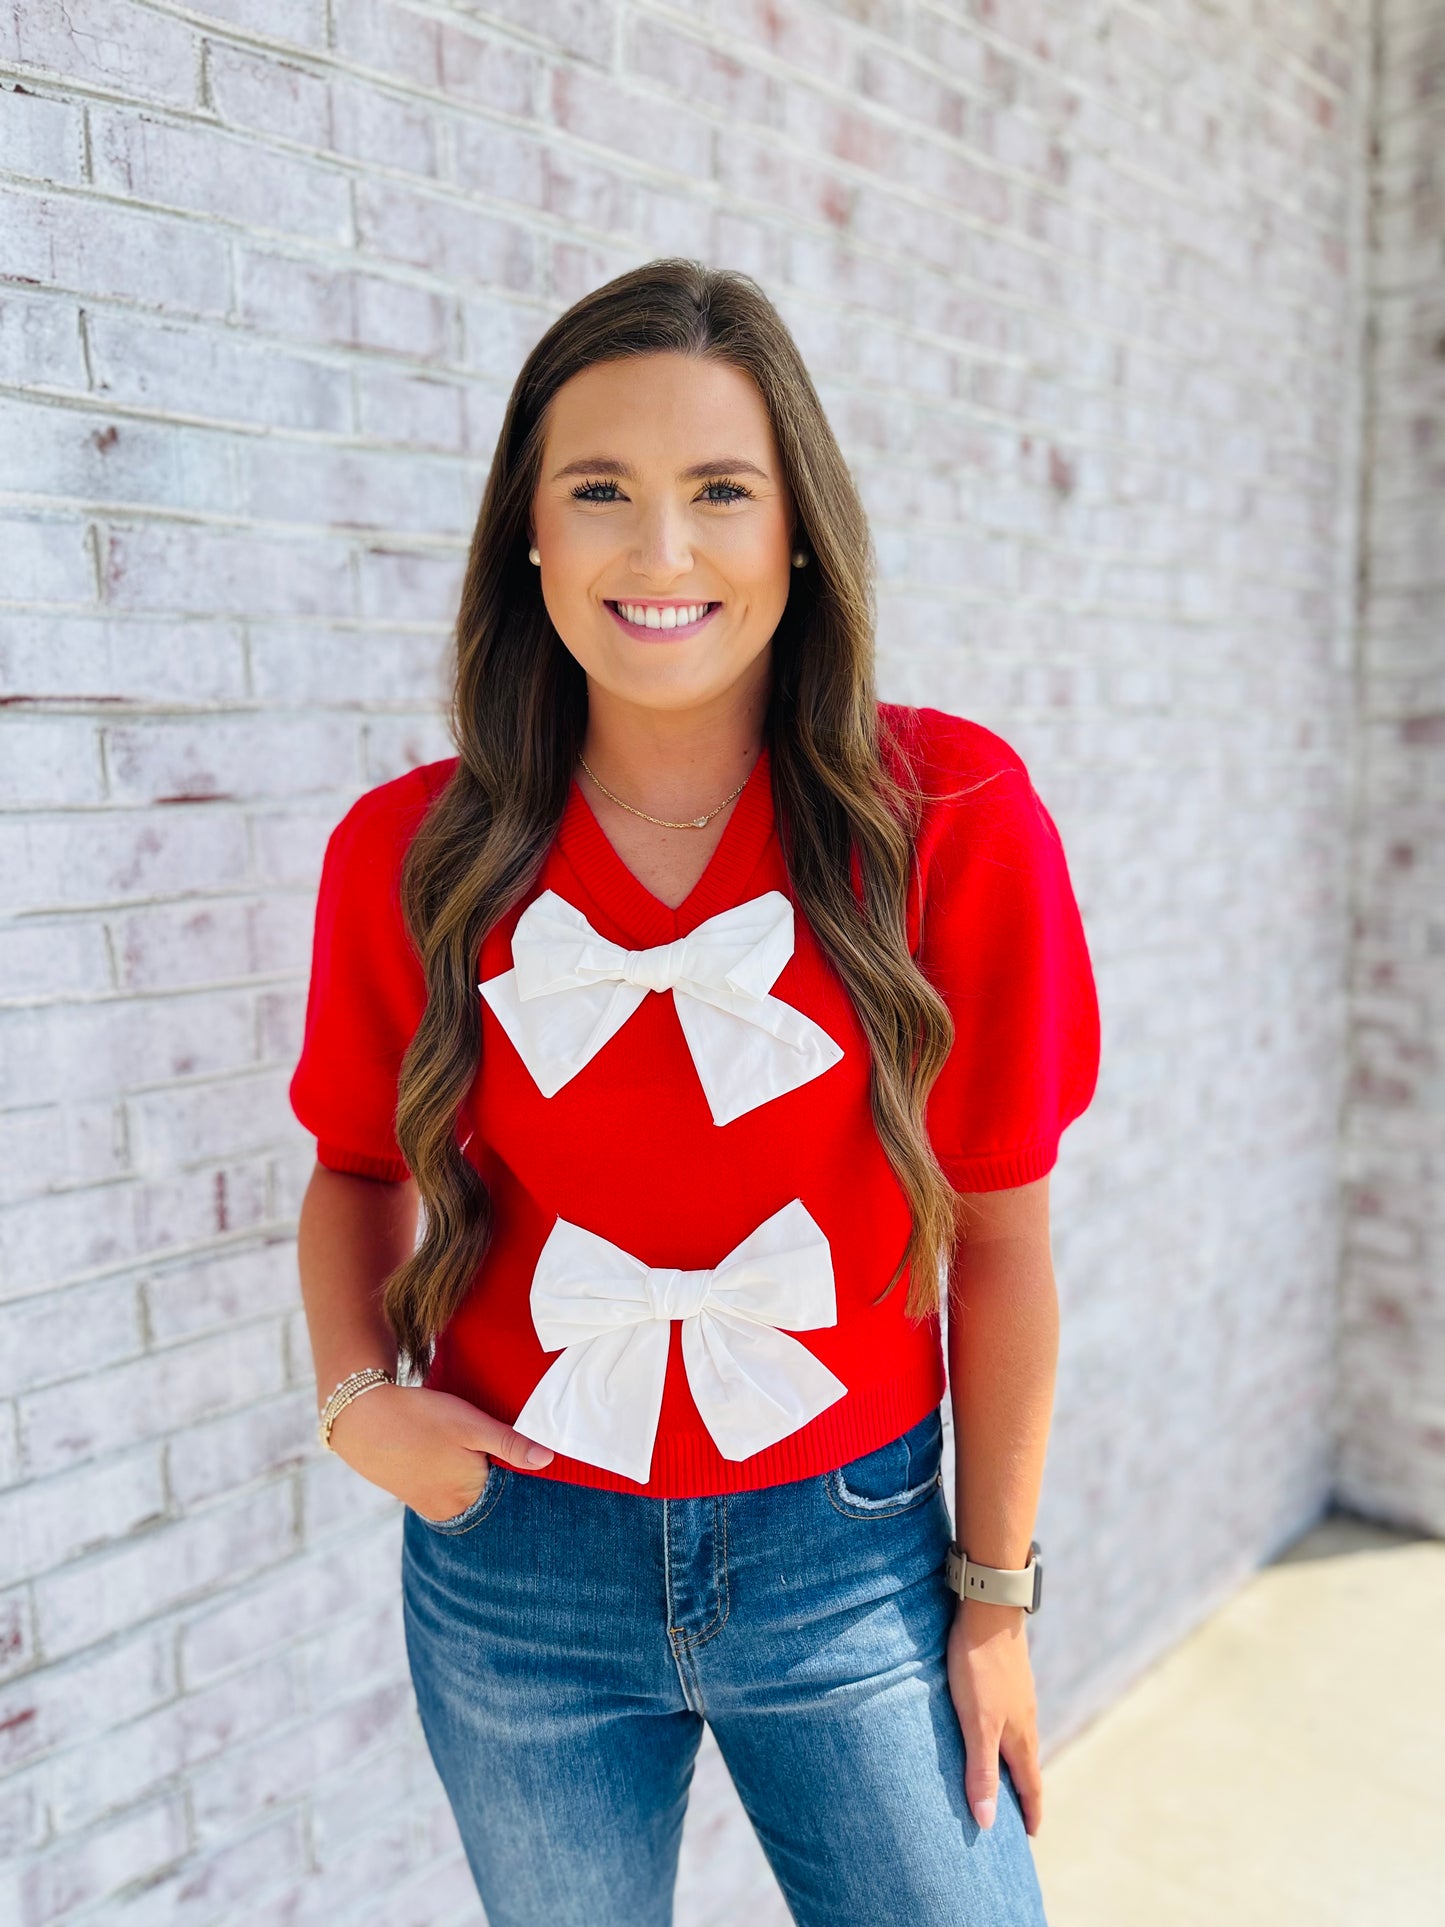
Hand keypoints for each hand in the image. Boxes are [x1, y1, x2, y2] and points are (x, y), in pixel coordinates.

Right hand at [324, 1383, 554, 1521]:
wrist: (362, 1420)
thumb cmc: (421, 1418)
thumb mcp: (472, 1425)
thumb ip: (511, 1445)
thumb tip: (549, 1460)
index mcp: (470, 1496)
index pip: (511, 1492)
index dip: (517, 1470)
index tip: (517, 1450)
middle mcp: (451, 1511)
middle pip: (489, 1494)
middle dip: (496, 1474)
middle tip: (486, 1444)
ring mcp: (431, 1507)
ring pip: (467, 1492)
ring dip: (472, 1473)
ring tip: (463, 1447)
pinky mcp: (415, 1497)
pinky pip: (446, 1491)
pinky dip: (452, 1475)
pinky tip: (445, 1453)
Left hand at [946, 1598, 1042, 1835]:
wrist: (990, 1609)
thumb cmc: (980, 1667)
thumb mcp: (976, 1723)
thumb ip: (980, 1770)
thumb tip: (988, 1823)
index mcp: (1020, 1737)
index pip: (1030, 1785)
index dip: (1031, 1812)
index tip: (1032, 1836)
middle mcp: (1025, 1719)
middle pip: (1027, 1764)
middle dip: (1024, 1792)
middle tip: (1019, 1815)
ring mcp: (1019, 1696)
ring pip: (1020, 1739)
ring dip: (1015, 1762)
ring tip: (1005, 1775)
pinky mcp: (1009, 1676)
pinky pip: (1011, 1717)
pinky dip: (1006, 1735)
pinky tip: (994, 1727)